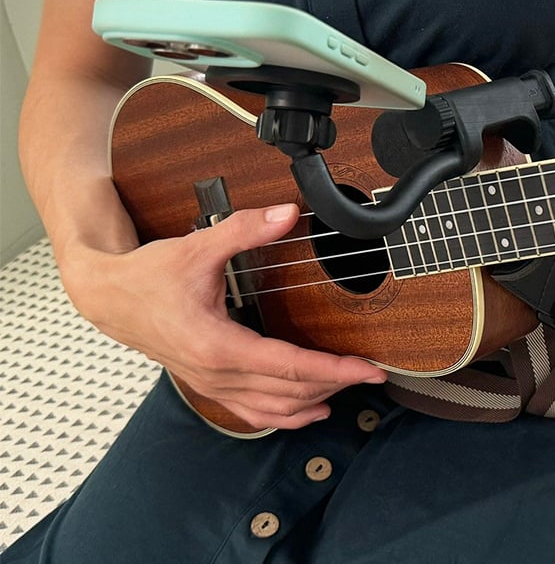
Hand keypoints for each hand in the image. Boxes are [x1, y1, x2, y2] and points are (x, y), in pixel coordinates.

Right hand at [64, 203, 386, 429]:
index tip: (368, 370)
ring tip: (347, 391)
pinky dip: (285, 415)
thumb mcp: (198, 247)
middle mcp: (216, 373)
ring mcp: (212, 384)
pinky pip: (253, 411)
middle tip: (369, 375)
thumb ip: (246, 228)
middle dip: (335, 384)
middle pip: (289, 392)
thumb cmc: (148, 278)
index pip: (291, 367)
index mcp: (219, 346)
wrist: (109, 298)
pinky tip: (307, 411)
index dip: (336, 370)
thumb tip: (286, 214)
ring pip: (273, 409)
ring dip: (313, 402)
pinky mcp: (209, 383)